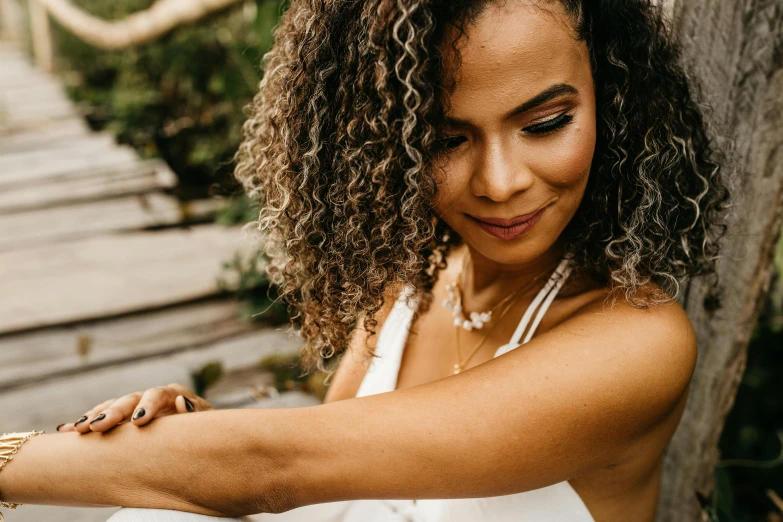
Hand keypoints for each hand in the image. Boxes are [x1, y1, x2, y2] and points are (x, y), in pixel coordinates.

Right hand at [56, 383, 213, 433]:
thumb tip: (181, 401)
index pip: (159, 394)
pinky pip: (102, 417)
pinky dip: (86, 422)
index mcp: (173, 394)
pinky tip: (65, 430)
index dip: (148, 406)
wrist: (200, 435)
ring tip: (77, 429)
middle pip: (130, 400)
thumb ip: (195, 413)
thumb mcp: (206, 422)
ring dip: (94, 417)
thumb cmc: (205, 430)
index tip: (138, 421)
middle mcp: (151, 397)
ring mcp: (135, 406)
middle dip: (113, 412)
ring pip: (112, 407)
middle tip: (97, 426)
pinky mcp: (123, 419)